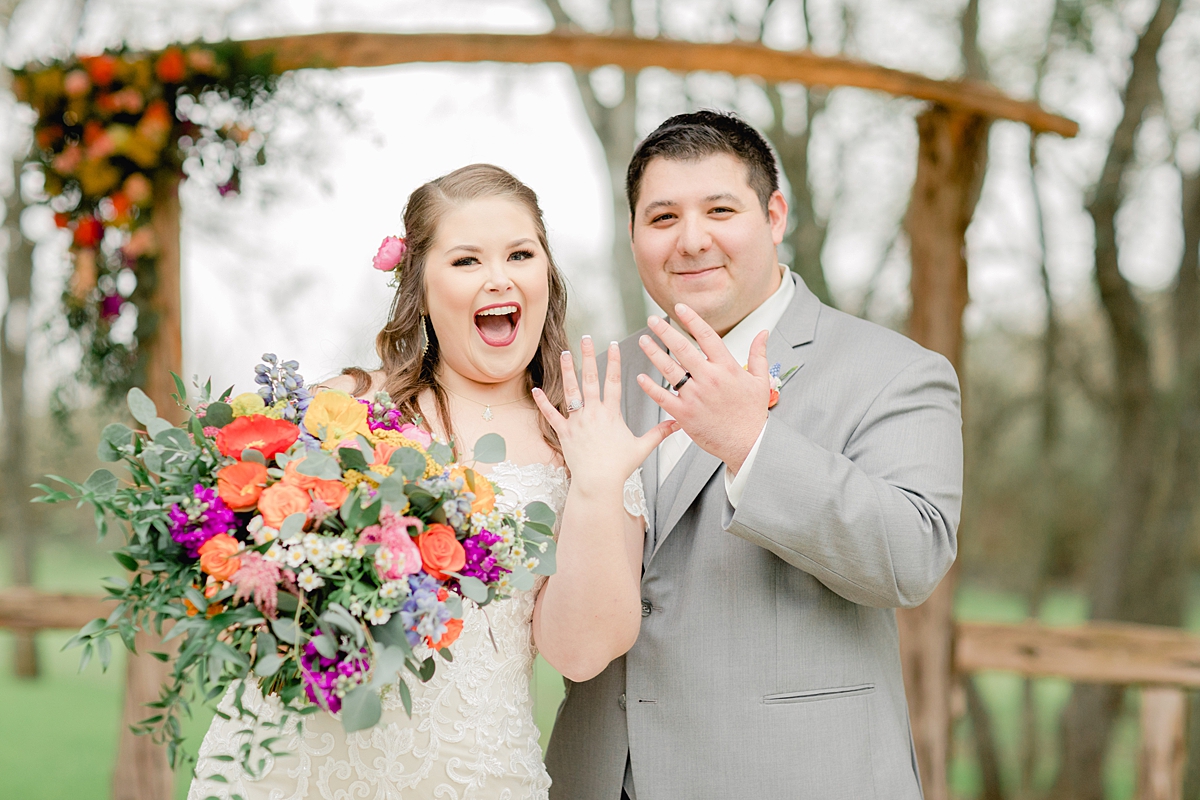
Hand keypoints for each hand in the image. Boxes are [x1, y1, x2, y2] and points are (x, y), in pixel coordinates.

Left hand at [533, 336, 678, 494]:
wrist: (598, 482)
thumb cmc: (620, 467)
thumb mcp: (642, 447)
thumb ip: (659, 433)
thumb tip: (678, 423)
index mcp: (611, 414)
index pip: (613, 381)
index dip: (614, 362)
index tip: (613, 344)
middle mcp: (593, 413)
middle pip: (590, 379)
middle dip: (588, 356)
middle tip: (586, 339)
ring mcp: (577, 421)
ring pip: (571, 391)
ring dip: (567, 371)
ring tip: (564, 353)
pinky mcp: (564, 433)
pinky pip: (551, 415)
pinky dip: (543, 402)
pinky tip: (536, 389)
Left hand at [636, 303, 770, 474]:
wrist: (748, 444)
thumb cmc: (753, 414)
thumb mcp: (761, 381)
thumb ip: (759, 354)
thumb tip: (763, 332)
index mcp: (727, 368)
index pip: (707, 336)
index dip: (692, 319)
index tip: (679, 308)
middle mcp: (710, 379)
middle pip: (683, 348)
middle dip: (665, 331)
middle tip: (652, 320)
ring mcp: (696, 397)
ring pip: (669, 370)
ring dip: (654, 353)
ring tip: (643, 341)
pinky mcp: (685, 414)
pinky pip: (663, 397)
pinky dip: (650, 388)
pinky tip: (641, 377)